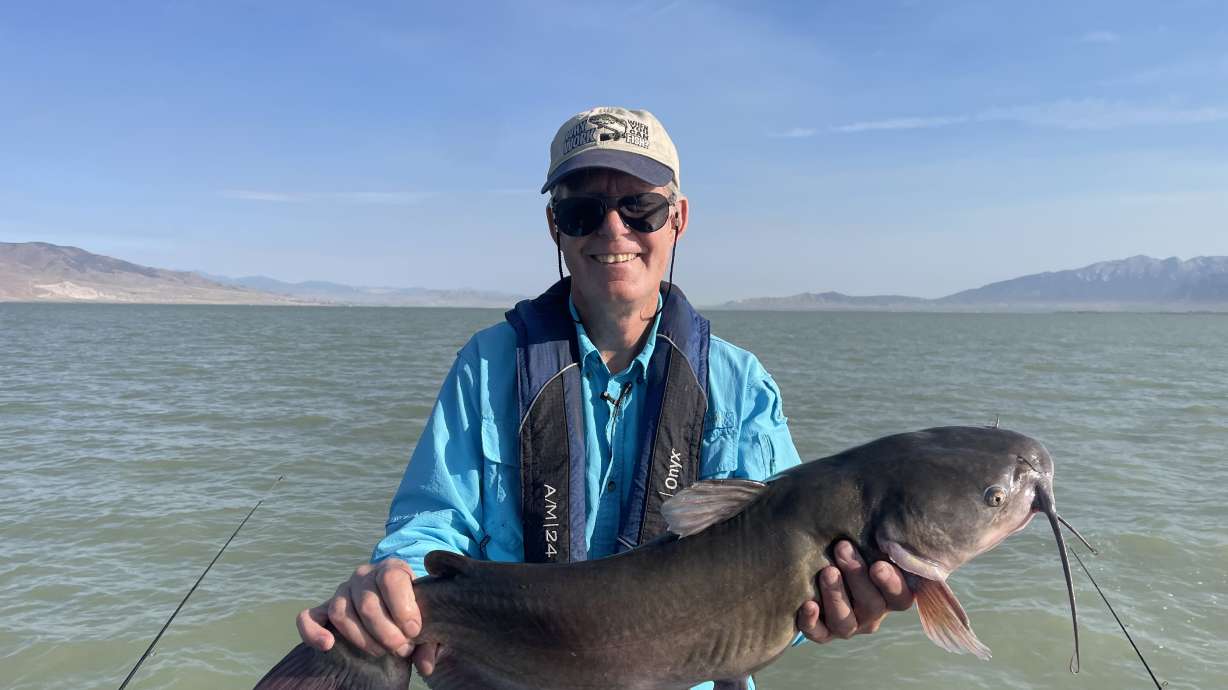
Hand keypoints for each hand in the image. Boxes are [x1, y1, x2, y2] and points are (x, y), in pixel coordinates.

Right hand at [296, 558, 440, 674]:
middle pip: (367, 602)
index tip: (414, 631)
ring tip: (382, 652)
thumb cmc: (413, 611)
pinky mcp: (324, 607)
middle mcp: (364, 575)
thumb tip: (425, 666)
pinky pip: (309, 617)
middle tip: (401, 648)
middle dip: (386, 632)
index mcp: (392, 568)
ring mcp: (342, 590)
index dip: (403, 607)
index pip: (392, 578)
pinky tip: (328, 645)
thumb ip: (431, 641)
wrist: (395, 602)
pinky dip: (313, 632)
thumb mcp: (428, 620)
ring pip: (341, 612)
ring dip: (361, 638)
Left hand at [795, 540, 913, 642]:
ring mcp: (847, 625)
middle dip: (857, 576)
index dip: (891, 584)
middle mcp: (870, 614)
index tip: (878, 564)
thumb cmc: (848, 547)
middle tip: (843, 548)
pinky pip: (818, 634)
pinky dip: (811, 621)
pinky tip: (808, 604)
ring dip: (836, 595)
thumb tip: (883, 515)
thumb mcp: (865, 542)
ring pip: (845, 622)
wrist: (817, 562)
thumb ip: (875, 537)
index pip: (900, 597)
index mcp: (888, 595)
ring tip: (827, 571)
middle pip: (872, 605)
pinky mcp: (823, 631)